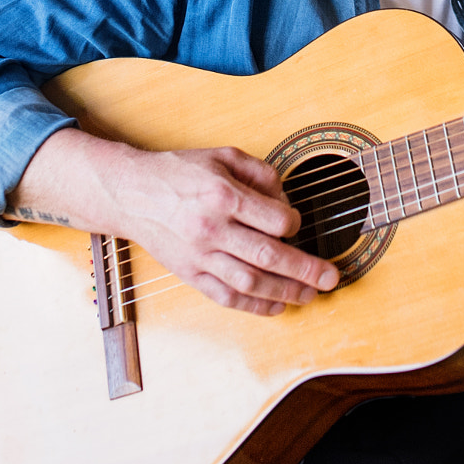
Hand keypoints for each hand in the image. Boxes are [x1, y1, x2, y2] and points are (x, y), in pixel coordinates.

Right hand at [112, 145, 339, 316]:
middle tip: (331, 278)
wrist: (132, 194)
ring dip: (284, 292)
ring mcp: (200, 256)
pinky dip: (253, 306)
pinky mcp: (190, 274)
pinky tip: (275, 307)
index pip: (275, 220)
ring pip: (249, 282)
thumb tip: (286, 198)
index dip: (296, 224)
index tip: (297, 224)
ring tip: (310, 295)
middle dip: (305, 270)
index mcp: (223, 196)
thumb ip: (260, 172)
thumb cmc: (180, 172)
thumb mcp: (223, 156)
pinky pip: (225, 297)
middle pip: (268, 256)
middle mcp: (212, 229)